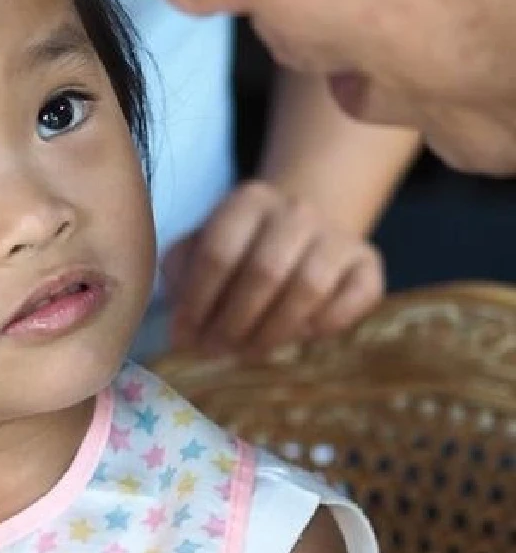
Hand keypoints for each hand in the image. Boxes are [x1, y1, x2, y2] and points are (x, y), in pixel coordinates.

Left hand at [162, 181, 383, 356]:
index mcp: (248, 200)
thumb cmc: (238, 248)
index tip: (185, 336)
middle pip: (265, 272)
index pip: (218, 253)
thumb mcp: (198, 248)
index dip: (198, 302)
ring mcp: (337, 236)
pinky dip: (321, 328)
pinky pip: (349, 303)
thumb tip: (183, 334)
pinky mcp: (369, 264)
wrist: (299, 230)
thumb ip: (182, 280)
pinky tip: (296, 335)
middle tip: (215, 350)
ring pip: (308, 289)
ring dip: (272, 332)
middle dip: (234, 322)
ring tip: (247, 352)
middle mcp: (297, 210)